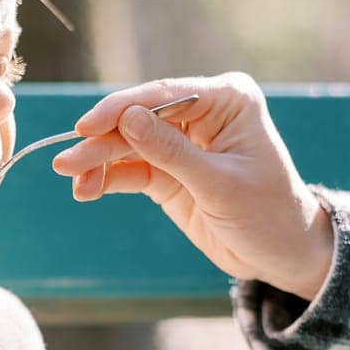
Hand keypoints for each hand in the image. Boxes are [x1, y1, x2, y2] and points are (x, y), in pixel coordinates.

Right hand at [50, 72, 335, 301]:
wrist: (282, 253)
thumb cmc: (268, 213)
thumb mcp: (220, 185)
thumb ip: (172, 152)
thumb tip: (127, 118)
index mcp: (227, 99)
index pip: (163, 96)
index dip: (120, 109)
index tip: (86, 127)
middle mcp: (202, 112)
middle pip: (139, 119)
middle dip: (102, 141)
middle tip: (67, 161)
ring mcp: (182, 142)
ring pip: (128, 144)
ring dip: (98, 161)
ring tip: (71, 178)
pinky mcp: (168, 171)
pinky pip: (130, 169)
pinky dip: (107, 178)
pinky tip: (86, 189)